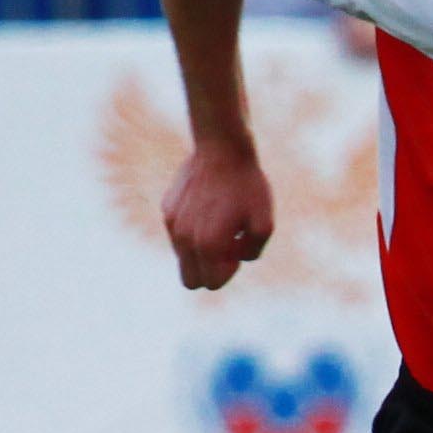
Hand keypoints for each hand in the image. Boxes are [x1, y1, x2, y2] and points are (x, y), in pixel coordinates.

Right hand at [163, 143, 274, 289]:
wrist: (223, 149)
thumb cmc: (248, 186)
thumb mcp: (265, 223)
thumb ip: (252, 252)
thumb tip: (235, 257)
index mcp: (208, 246)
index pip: (211, 283)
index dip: (228, 271)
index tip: (237, 247)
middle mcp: (184, 239)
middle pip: (190, 280)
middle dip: (208, 271)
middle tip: (226, 245)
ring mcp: (172, 224)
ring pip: (182, 255)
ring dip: (199, 248)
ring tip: (217, 220)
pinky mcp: (167, 209)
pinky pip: (178, 232)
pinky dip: (191, 227)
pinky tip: (207, 204)